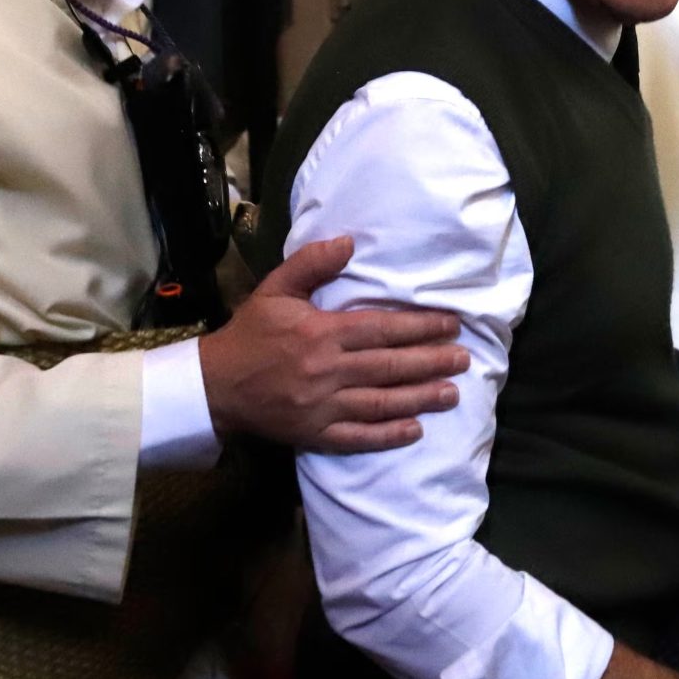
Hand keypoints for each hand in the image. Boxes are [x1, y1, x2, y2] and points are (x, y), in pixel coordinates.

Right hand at [199, 236, 470, 451]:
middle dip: (431, 361)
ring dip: (420, 398)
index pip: (382, 329)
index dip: (420, 327)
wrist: (214, 385)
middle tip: (464, 359)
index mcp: (321, 333)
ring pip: (381, 402)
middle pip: (390, 365)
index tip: (451, 325)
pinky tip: (415, 430)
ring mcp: (322, 406)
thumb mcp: (275, 289)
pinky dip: (388, 435)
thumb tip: (349, 242)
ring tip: (452, 393)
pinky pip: (359, 436)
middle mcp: (327, 370)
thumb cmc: (250, 334)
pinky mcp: (315, 434)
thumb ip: (312, 264)